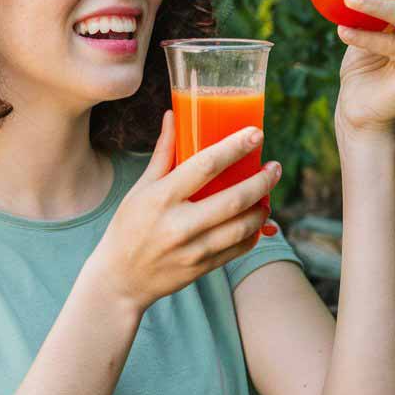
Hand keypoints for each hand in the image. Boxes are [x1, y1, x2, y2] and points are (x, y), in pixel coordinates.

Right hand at [93, 110, 281, 313]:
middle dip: (261, 181)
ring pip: (242, 227)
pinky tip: (255, 222)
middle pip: (233, 199)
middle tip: (274, 167)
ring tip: (267, 195)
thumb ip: (163, 153)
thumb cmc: (128, 227)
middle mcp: (178, 224)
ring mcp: (193, 249)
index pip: (205, 165)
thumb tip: (173, 115)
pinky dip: (253, 234)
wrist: (120, 279)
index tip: (255, 134)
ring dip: (262, 208)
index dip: (234, 147)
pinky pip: (238, 249)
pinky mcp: (202, 268)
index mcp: (161, 197)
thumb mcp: (140, 188)